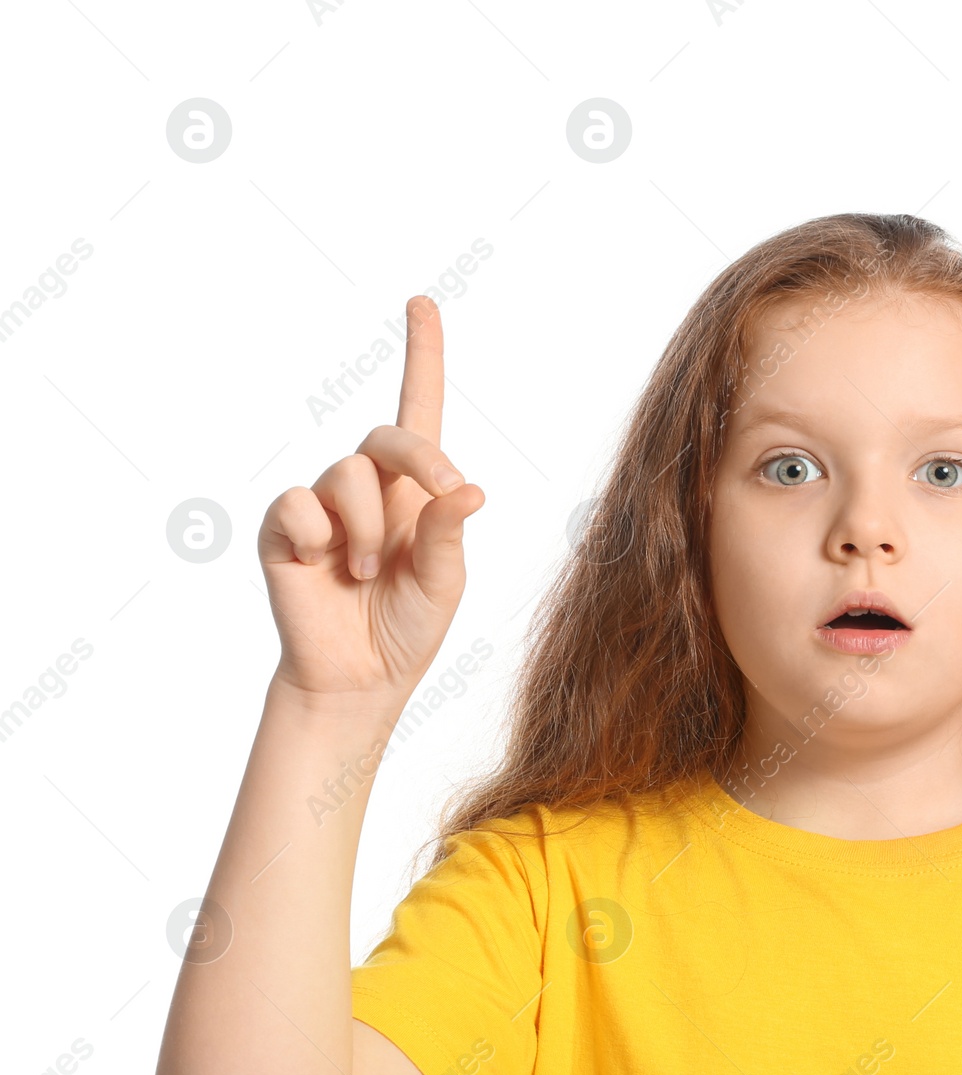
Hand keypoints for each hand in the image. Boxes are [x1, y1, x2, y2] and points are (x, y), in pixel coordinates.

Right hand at [258, 295, 485, 706]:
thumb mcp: (444, 582)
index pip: (420, 412)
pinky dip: (322, 534)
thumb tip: (469, 490)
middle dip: (422, 460)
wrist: (358, 678)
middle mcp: (369, 489)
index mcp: (416, 493)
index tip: (422, 301)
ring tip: (366, 572)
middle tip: (443, 494)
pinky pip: (299, 503)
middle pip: (388, 436)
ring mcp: (323, 506)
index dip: (421, 356)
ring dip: (368, 527)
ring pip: (348, 473)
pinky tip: (328, 567)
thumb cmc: (407, 628)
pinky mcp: (284, 528)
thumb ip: (449, 533)